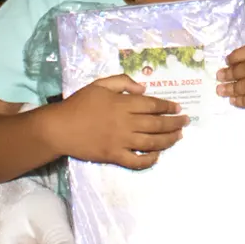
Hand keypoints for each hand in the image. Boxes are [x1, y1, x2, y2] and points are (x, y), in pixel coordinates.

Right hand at [47, 74, 185, 167]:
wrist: (59, 128)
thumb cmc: (79, 104)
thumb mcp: (100, 85)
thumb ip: (123, 82)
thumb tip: (144, 87)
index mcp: (123, 104)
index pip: (153, 105)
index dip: (168, 106)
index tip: (178, 108)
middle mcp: (126, 123)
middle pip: (157, 124)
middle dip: (175, 123)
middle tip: (185, 122)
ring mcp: (120, 141)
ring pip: (151, 143)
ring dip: (168, 140)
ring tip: (178, 137)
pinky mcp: (113, 156)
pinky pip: (136, 161)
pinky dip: (149, 160)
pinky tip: (157, 156)